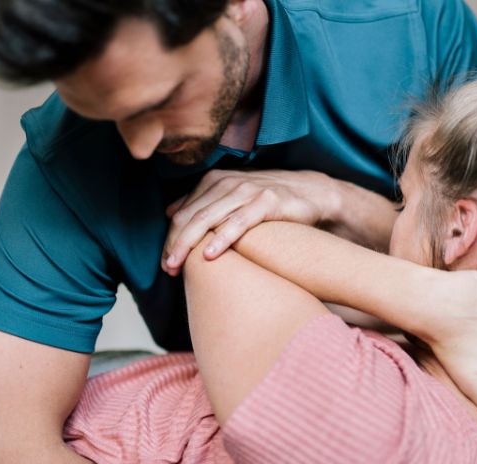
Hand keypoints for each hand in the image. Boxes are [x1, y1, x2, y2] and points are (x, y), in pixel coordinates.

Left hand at [162, 169, 339, 275]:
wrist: (311, 193)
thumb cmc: (268, 201)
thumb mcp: (232, 198)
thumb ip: (202, 203)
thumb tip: (169, 212)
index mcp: (215, 180)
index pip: (183, 212)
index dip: (170, 238)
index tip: (165, 263)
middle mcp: (228, 182)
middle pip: (191, 216)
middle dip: (175, 244)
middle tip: (167, 269)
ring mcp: (248, 191)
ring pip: (209, 218)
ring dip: (190, 244)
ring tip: (178, 266)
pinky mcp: (268, 202)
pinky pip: (239, 222)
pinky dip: (222, 238)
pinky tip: (209, 255)